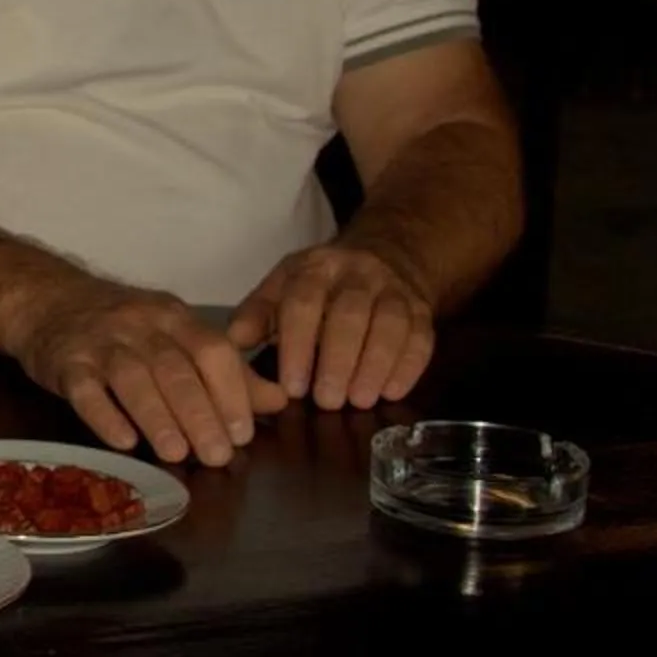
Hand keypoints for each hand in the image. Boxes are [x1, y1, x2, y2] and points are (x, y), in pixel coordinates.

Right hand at [11, 281, 287, 466]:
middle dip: (199, 413)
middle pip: (174, 367)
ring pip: (132, 377)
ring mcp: (99, 342)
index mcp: (174, 317)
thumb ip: (226, 370)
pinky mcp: (64, 362)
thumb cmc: (122, 328)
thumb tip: (277, 401)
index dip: (230, 391)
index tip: (243, 433)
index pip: (211, 349)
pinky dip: (105, 416)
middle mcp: (138, 324)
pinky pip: (84, 389)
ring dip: (157, 417)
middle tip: (217, 456)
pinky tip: (123, 441)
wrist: (45, 300)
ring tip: (177, 455)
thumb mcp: (176, 336)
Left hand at [231, 242, 435, 410]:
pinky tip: (394, 392)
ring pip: (390, 324)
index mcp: (315, 268)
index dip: (298, 346)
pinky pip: (421, 336)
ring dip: (376, 365)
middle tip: (328, 401)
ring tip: (361, 401)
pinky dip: (409, 366)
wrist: (385, 255)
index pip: (303, 303)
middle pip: (350, 315)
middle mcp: (357, 273)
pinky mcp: (422, 309)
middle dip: (338, 360)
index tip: (293, 387)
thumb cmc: (321, 285)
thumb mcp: (283, 288)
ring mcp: (394, 289)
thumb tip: (234, 342)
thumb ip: (258, 314)